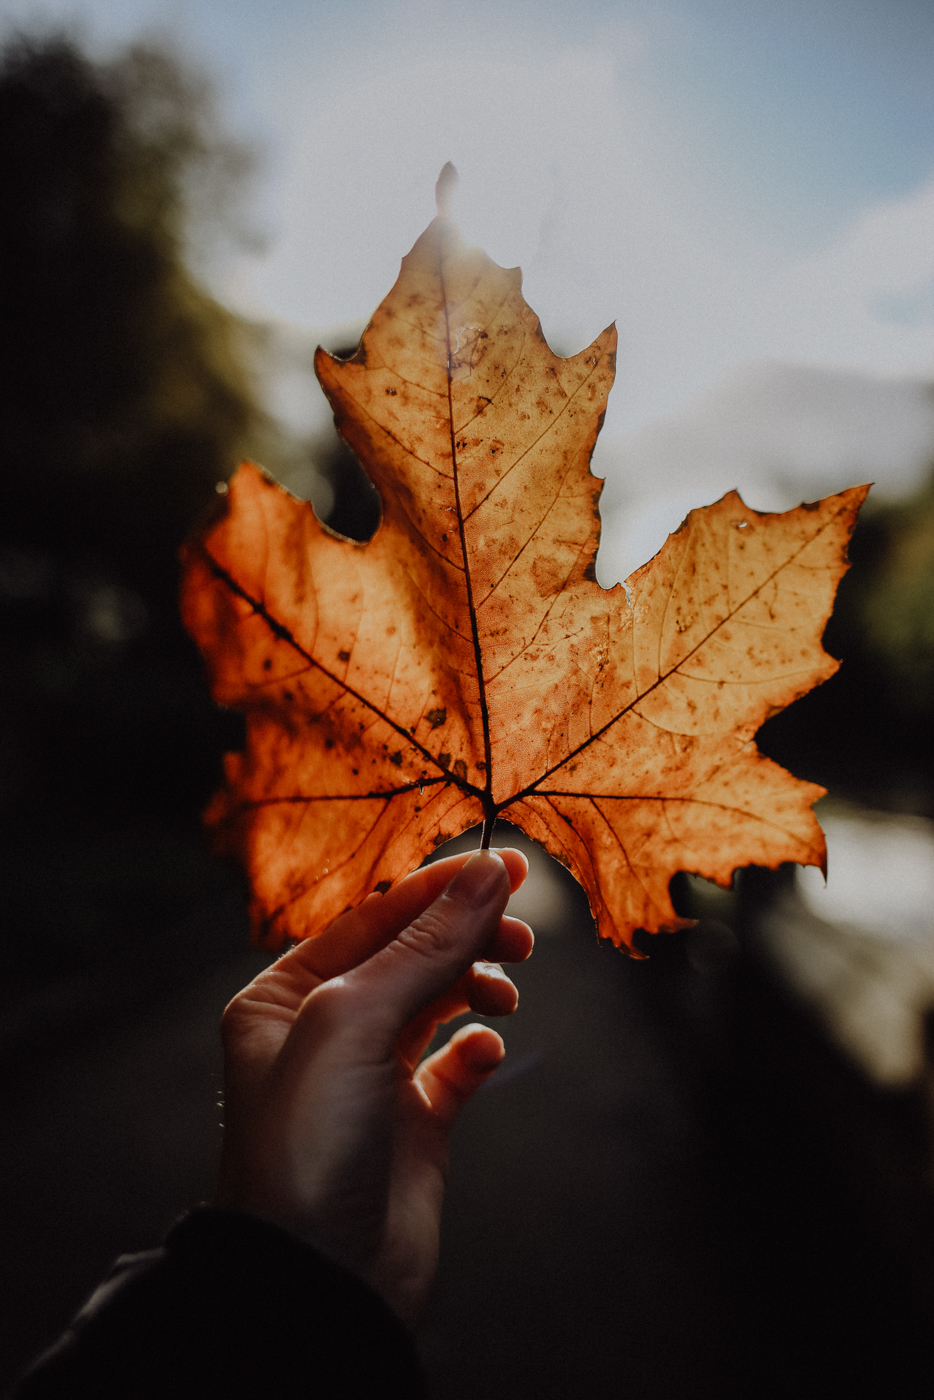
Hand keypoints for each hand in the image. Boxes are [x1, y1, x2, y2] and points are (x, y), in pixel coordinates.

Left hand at [216, 849, 532, 1324]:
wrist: (318, 1280)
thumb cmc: (305, 1147)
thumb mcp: (354, 1021)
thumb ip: (425, 945)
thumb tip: (487, 875)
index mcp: (287, 997)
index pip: (373, 917)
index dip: (440, 887)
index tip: (507, 864)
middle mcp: (327, 1031)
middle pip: (411, 954)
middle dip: (466, 935)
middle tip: (520, 932)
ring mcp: (371, 1077)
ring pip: (439, 1001)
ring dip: (477, 984)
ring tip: (502, 996)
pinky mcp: (413, 1124)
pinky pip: (457, 1064)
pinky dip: (479, 1047)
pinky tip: (487, 1050)